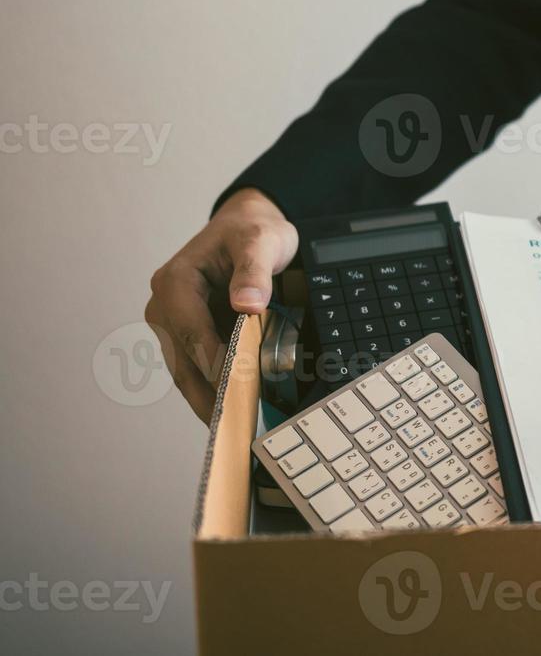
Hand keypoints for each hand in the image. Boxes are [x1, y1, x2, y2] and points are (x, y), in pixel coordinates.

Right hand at [144, 189, 297, 421]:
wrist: (249, 227)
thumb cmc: (252, 232)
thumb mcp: (261, 241)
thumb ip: (254, 271)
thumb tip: (247, 305)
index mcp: (175, 282)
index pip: (192, 334)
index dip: (214, 365)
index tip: (235, 392)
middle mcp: (165, 306)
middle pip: (185, 361)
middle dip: (209, 395)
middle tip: (235, 428)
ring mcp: (173, 324)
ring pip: (187, 372)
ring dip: (211, 399)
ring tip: (236, 429)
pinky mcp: (187, 336)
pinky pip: (198, 367)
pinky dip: (215, 388)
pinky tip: (235, 410)